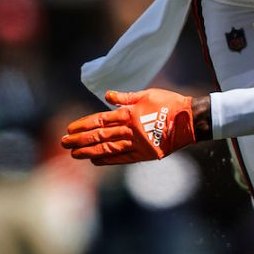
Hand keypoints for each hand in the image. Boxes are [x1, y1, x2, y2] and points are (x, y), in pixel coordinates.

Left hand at [62, 89, 196, 164]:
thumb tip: (106, 96)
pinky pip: (122, 158)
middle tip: (63, 143)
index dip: (83, 125)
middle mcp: (130, 129)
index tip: (69, 129)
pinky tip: (94, 160)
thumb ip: (125, 97)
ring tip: (74, 154)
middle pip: (99, 135)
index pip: (100, 120)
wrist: (190, 120)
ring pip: (107, 148)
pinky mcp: (145, 154)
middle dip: (79, 139)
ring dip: (88, 151)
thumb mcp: (147, 94)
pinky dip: (107, 159)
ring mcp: (137, 143)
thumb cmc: (169, 103)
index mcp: (130, 113)